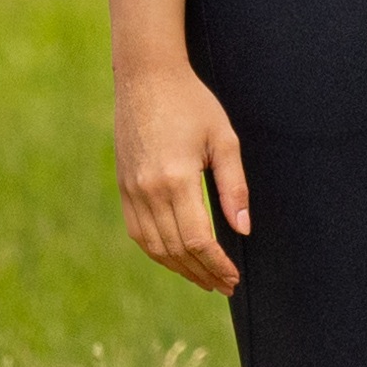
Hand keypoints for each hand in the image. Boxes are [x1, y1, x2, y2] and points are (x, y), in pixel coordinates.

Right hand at [112, 0, 248, 296]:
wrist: (145, 80)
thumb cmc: (192, 103)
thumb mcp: (223, 138)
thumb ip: (233, 185)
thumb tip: (243, 228)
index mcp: (175, 179)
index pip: (198, 239)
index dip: (217, 263)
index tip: (234, 278)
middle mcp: (148, 192)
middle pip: (176, 249)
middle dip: (202, 272)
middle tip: (225, 286)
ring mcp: (131, 192)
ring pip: (154, 247)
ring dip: (180, 268)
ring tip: (204, 279)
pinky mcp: (123, 189)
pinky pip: (139, 234)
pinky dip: (158, 252)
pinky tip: (177, 258)